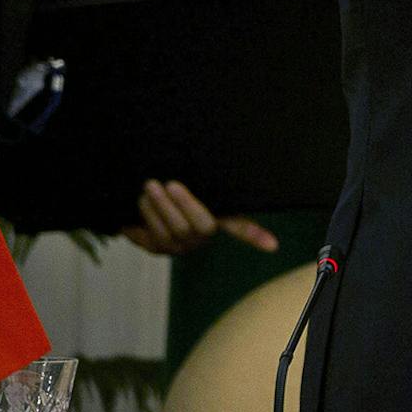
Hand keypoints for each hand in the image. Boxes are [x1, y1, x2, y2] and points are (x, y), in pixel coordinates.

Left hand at [120, 180, 279, 256]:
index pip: (242, 227)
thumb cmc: (173, 182)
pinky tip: (138, 206)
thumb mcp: (190, 179)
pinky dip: (142, 222)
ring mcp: (180, 245)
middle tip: (165, 183)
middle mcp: (202, 236)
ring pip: (170, 233)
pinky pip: (150, 239)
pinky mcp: (157, 249)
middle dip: (180, 205)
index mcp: (218, 216)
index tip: (273, 245)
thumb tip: (224, 161)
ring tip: (146, 189)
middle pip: (196, 227)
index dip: (256, 236)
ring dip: (156, 210)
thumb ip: (204, 178)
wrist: (140, 193)